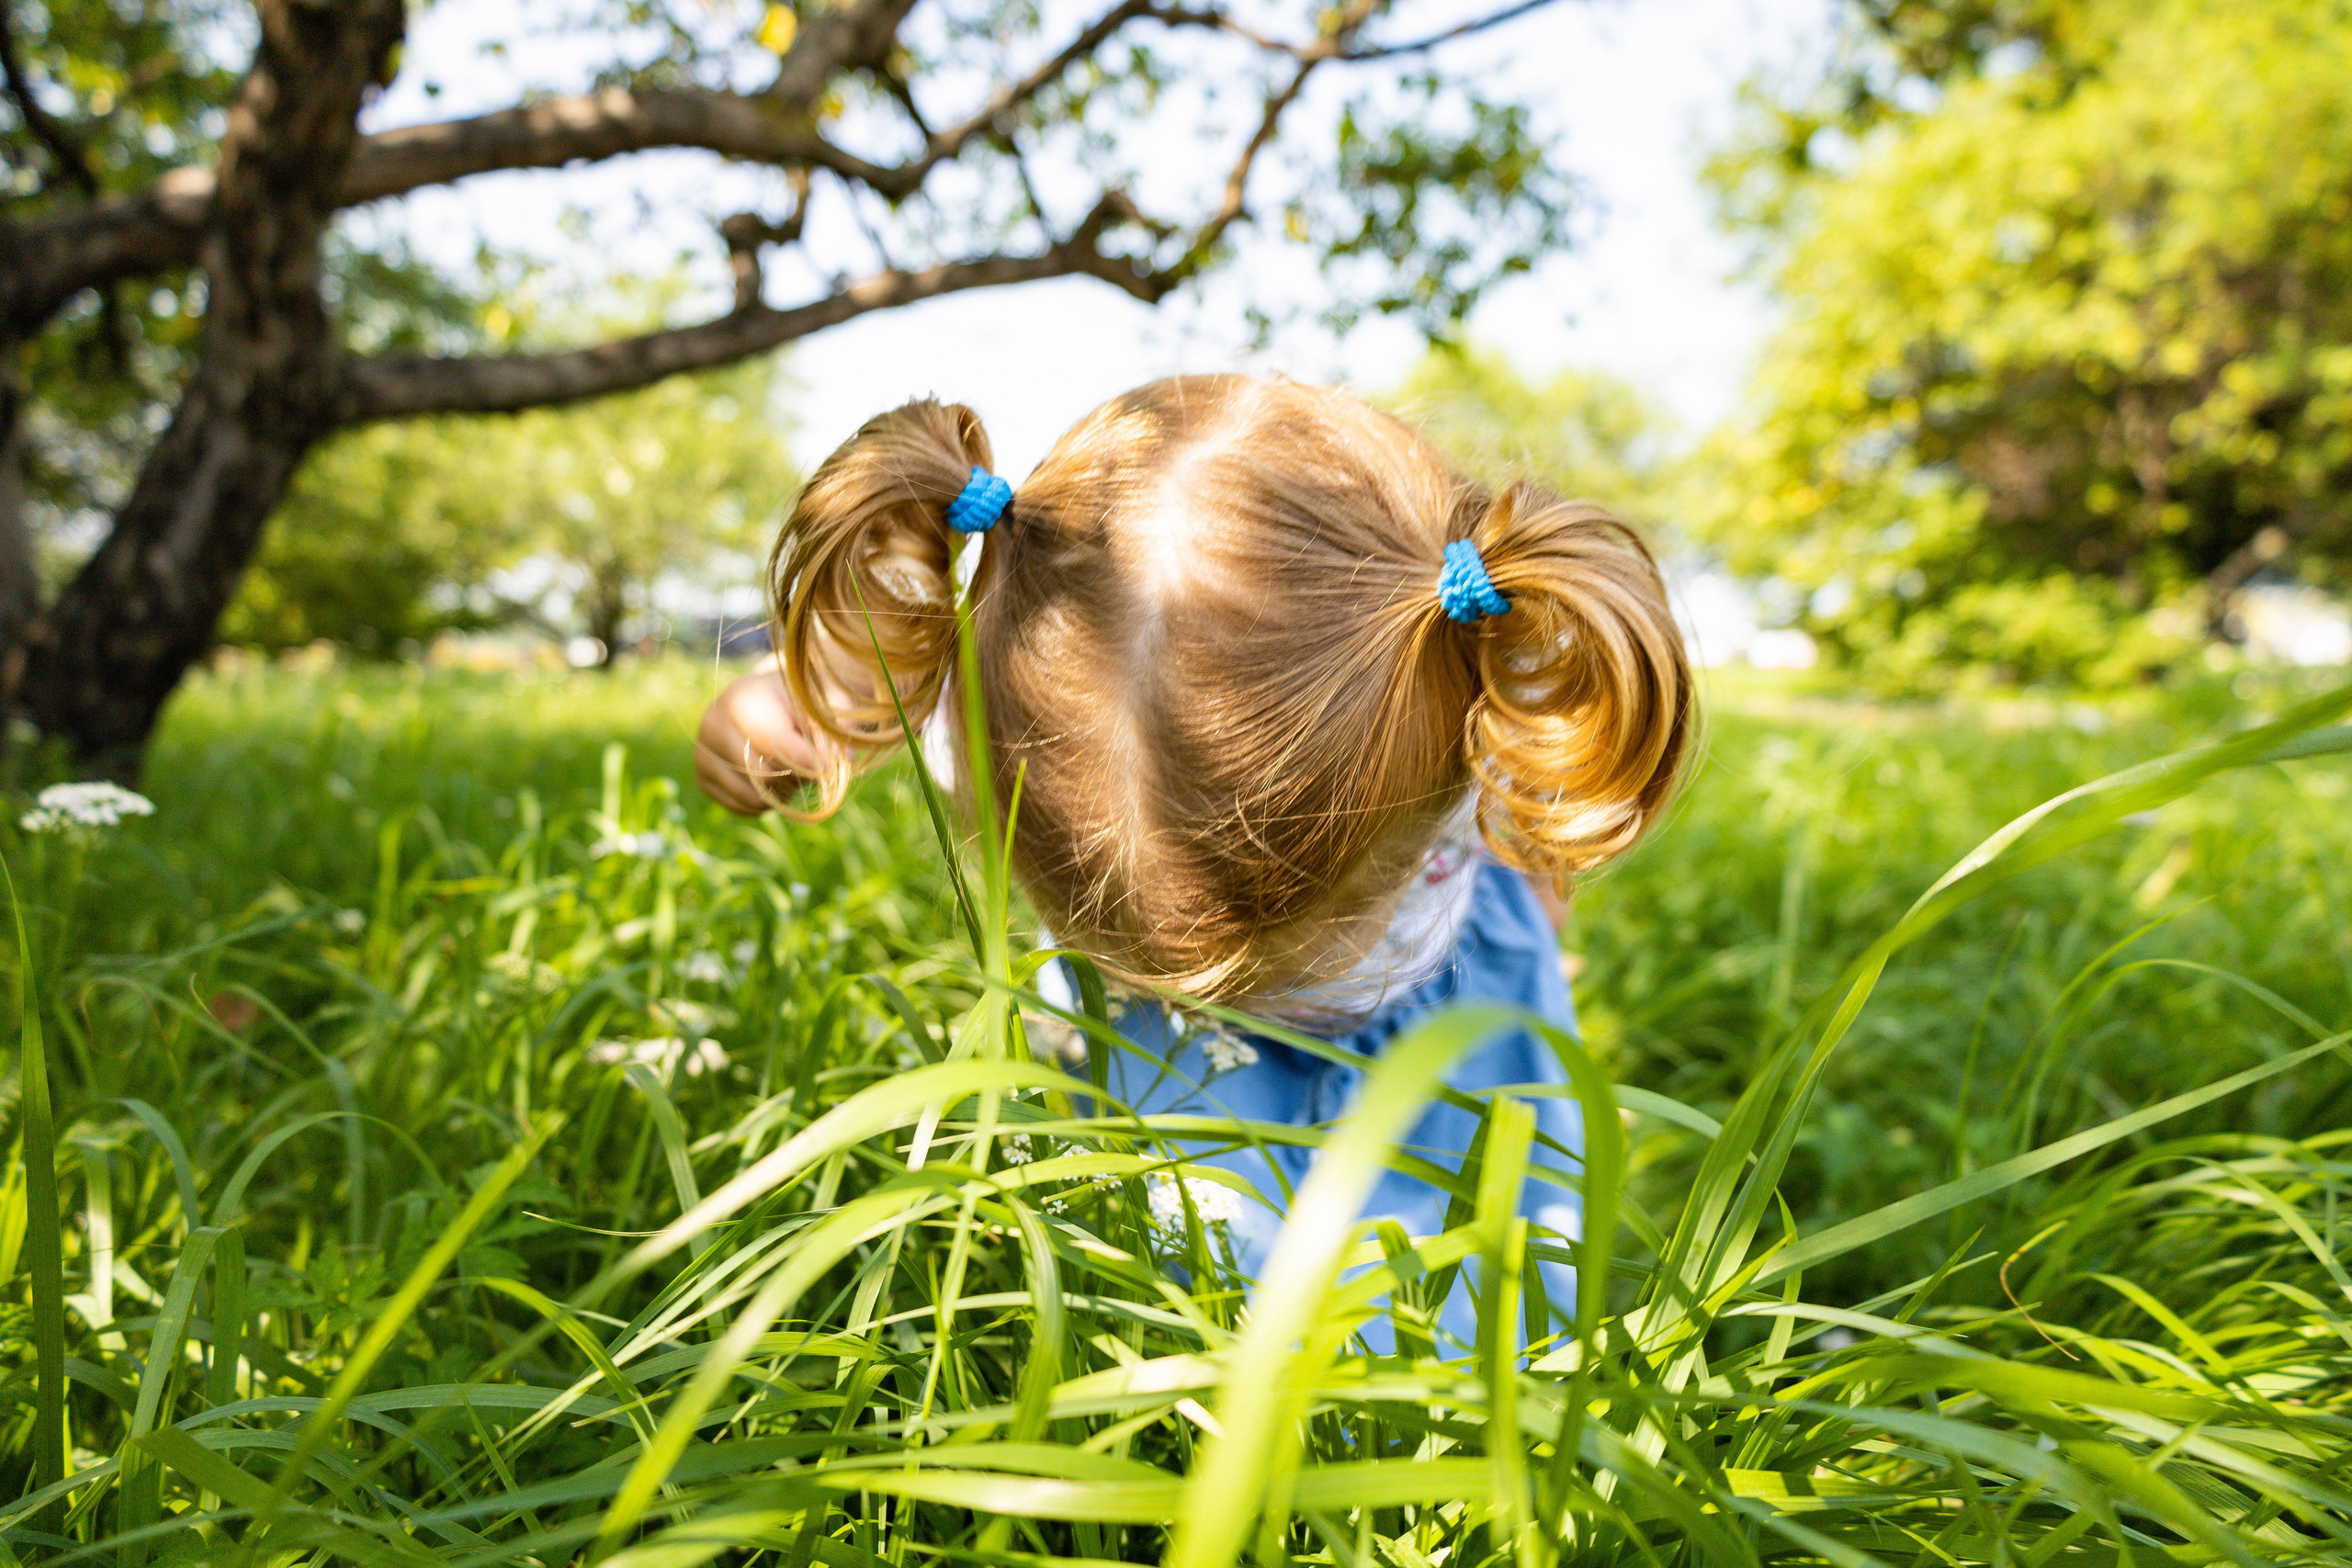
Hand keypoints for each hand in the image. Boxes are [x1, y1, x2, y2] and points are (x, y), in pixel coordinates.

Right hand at [695, 669, 825, 815]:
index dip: (808, 762)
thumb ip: (829, 731)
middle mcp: (713, 725)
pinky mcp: (703, 780)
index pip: (775, 745)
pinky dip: (768, 802)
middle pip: (764, 776)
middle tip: (813, 767)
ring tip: (794, 770)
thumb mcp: (819, 704)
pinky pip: (744, 808)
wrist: (765, 698)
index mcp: (742, 699)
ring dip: (783, 793)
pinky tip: (774, 778)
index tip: (829, 766)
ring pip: (754, 798)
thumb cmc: (799, 700)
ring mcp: (702, 754)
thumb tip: (830, 764)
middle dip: (796, 778)